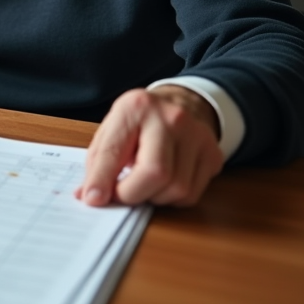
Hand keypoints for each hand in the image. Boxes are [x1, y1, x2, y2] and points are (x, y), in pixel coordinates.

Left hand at [76, 85, 223, 207]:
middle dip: (132, 194)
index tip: (94, 199)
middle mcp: (171, 118)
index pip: (116, 151)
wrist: (181, 104)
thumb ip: (99, 162)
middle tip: (120, 195)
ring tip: (143, 184)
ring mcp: (198, 136)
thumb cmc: (140, 121)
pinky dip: (172, 198)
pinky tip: (163, 184)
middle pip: (155, 173)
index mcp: (136, 107)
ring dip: (153, 197)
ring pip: (177, 189)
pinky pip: (191, 194)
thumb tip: (90, 197)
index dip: (102, 179)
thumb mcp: (112, 129)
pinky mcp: (213, 154)